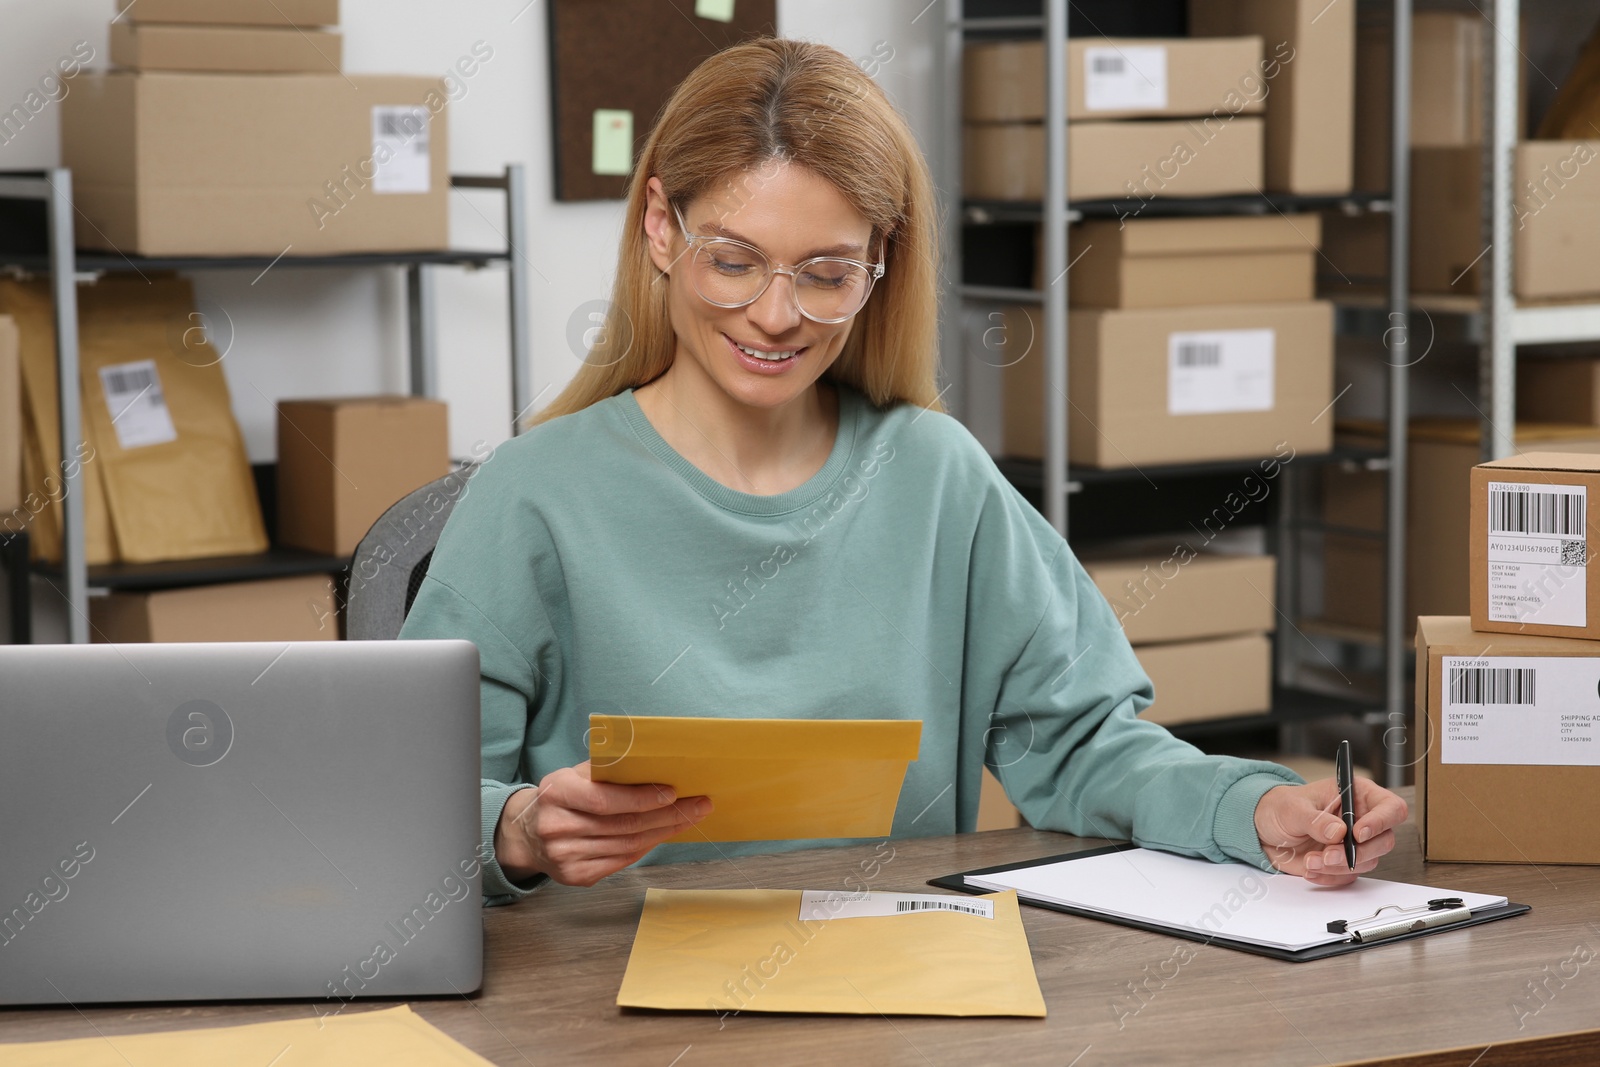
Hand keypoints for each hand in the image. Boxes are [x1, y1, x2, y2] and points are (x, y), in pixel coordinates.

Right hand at [493, 761, 712, 886]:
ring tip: (688, 818)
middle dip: (667, 815)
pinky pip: (621, 861)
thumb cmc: (561, 797)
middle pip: (624, 824)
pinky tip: (662, 835)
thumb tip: (655, 767)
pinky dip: (646, 848)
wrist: (527, 833)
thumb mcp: (574, 774)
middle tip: (698, 805)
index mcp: (556, 793)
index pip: (605, 799)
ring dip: (663, 832)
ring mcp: (564, 856)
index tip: (673, 792)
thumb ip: (606, 771)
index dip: (642, 798)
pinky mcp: (574, 876)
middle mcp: (557, 826)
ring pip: (627, 845)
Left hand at [1254, 777, 1407, 885]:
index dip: (1381, 821)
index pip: (1390, 807)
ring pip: (1368, 862)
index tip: (1358, 834)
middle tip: (1329, 854)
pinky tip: (1310, 869)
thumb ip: (1315, 819)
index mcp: (1356, 795)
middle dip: (1357, 852)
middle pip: (1385, 840)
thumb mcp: (1292, 808)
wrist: (1264, 829)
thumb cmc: (1281, 808)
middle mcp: (1361, 819)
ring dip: (1339, 866)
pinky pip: (1349, 876)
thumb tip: (1339, 832)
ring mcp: (1355, 843)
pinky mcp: (1345, 862)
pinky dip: (1330, 876)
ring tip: (1310, 861)